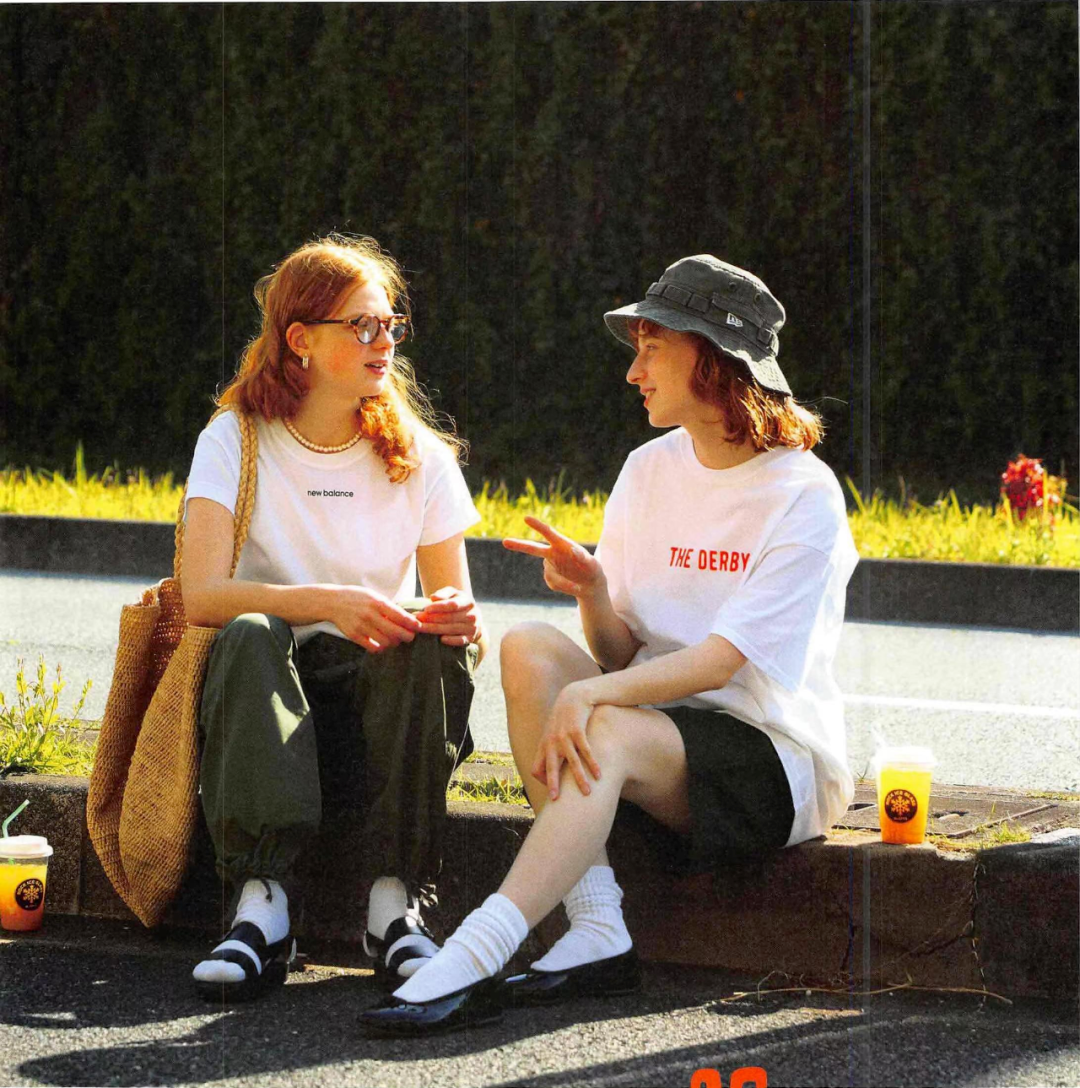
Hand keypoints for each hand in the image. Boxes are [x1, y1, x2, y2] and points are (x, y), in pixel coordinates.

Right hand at [332, 586, 421, 652]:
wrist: (333, 602)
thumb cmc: (357, 598)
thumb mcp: (374, 596)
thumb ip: (388, 607)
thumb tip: (407, 618)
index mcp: (378, 603)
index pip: (401, 616)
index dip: (412, 624)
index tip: (418, 627)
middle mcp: (370, 615)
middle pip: (396, 632)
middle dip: (407, 636)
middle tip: (409, 637)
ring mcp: (362, 626)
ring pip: (386, 642)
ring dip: (393, 643)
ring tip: (394, 640)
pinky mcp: (354, 636)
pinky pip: (373, 648)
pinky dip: (380, 648)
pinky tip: (381, 644)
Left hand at [414, 586, 480, 647]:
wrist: (472, 618)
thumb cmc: (457, 603)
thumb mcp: (453, 594)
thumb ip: (443, 593)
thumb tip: (433, 597)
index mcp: (468, 602)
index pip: (452, 605)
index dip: (439, 607)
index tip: (426, 609)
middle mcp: (473, 615)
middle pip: (450, 618)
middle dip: (432, 619)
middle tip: (417, 619)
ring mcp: (472, 627)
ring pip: (451, 629)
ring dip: (434, 629)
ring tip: (420, 628)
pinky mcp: (471, 638)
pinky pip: (460, 641)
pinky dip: (451, 641)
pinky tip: (440, 639)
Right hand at [503, 516, 604, 598]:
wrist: (591, 586)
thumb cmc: (593, 571)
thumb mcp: (594, 565)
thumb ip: (584, 558)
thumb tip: (573, 550)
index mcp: (562, 544)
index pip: (548, 533)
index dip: (537, 526)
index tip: (526, 518)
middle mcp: (553, 552)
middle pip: (533, 548)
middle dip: (519, 545)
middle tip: (505, 541)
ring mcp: (550, 565)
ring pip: (550, 574)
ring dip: (564, 583)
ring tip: (578, 588)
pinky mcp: (550, 577)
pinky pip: (553, 583)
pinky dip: (564, 587)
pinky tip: (573, 588)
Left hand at [531, 682, 601, 800]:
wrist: (573, 697)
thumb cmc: (564, 719)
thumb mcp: (553, 733)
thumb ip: (551, 750)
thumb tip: (553, 771)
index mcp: (543, 745)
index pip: (536, 768)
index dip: (542, 781)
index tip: (553, 791)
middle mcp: (551, 742)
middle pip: (550, 768)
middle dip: (554, 785)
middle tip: (556, 800)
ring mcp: (564, 736)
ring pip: (572, 762)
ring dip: (580, 779)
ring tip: (587, 793)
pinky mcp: (577, 731)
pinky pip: (585, 751)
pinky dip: (592, 764)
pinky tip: (599, 774)